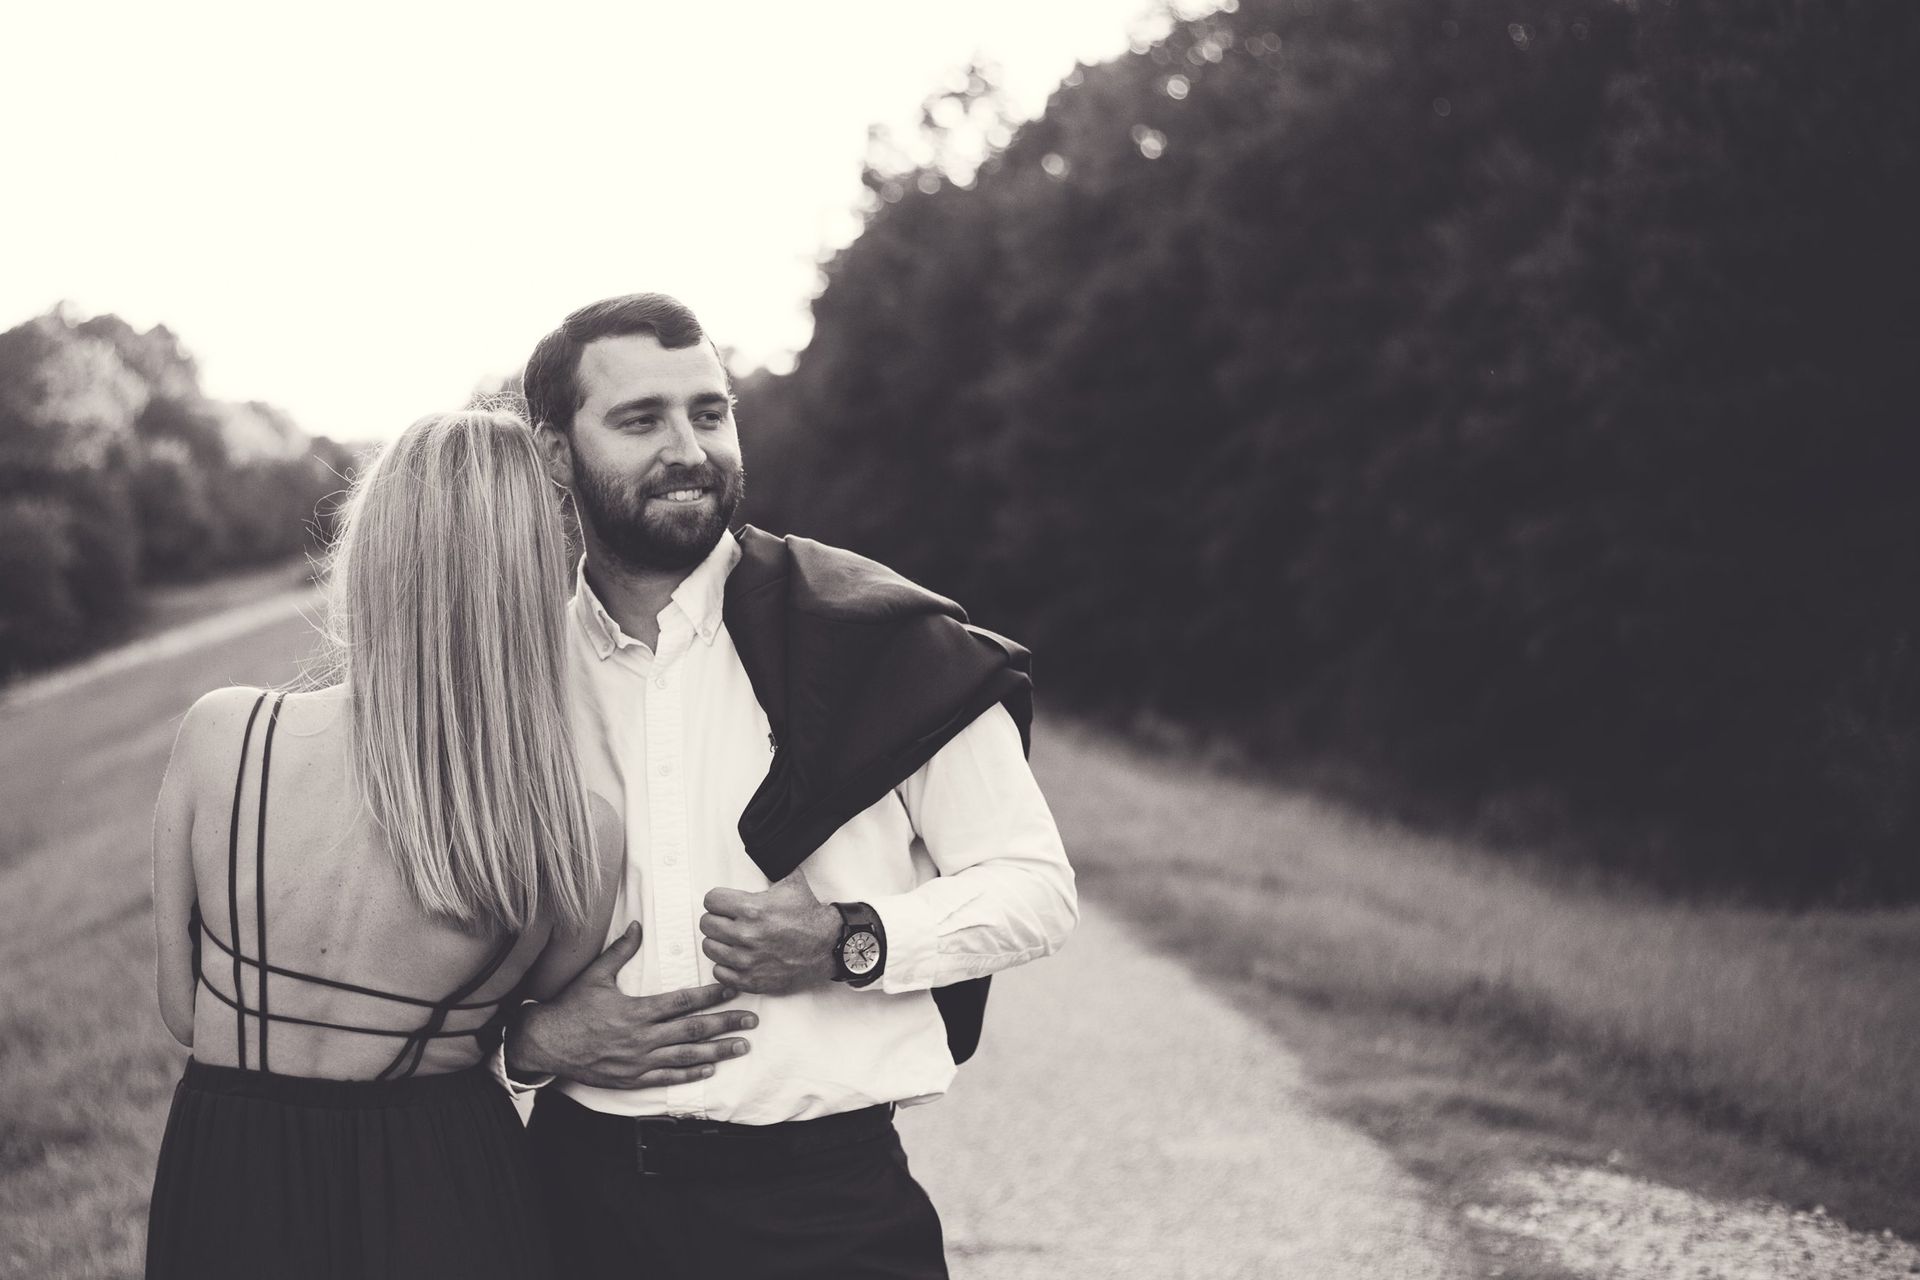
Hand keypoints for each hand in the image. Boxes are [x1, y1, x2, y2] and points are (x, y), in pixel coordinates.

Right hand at [506, 922, 755, 1088]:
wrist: (546, 1044)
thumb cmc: (570, 1007)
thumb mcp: (595, 975)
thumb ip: (620, 951)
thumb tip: (637, 925)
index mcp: (636, 1010)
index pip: (682, 1001)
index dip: (710, 995)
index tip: (733, 989)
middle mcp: (642, 1037)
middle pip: (693, 1030)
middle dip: (725, 1024)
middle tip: (752, 1020)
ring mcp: (638, 1061)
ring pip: (686, 1056)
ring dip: (717, 1051)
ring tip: (742, 1046)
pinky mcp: (631, 1078)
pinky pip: (667, 1077)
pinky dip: (690, 1073)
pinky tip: (710, 1069)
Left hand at [700, 871, 841, 994]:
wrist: (827, 947)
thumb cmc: (809, 917)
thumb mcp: (792, 882)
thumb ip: (773, 867)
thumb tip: (767, 848)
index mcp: (752, 909)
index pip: (710, 900)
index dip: (717, 900)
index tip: (723, 904)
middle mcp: (746, 935)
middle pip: (706, 924)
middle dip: (716, 919)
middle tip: (727, 921)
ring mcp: (747, 960)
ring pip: (710, 948)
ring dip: (719, 942)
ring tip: (731, 939)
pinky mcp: (751, 980)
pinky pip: (719, 972)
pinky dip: (725, 965)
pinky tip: (736, 958)